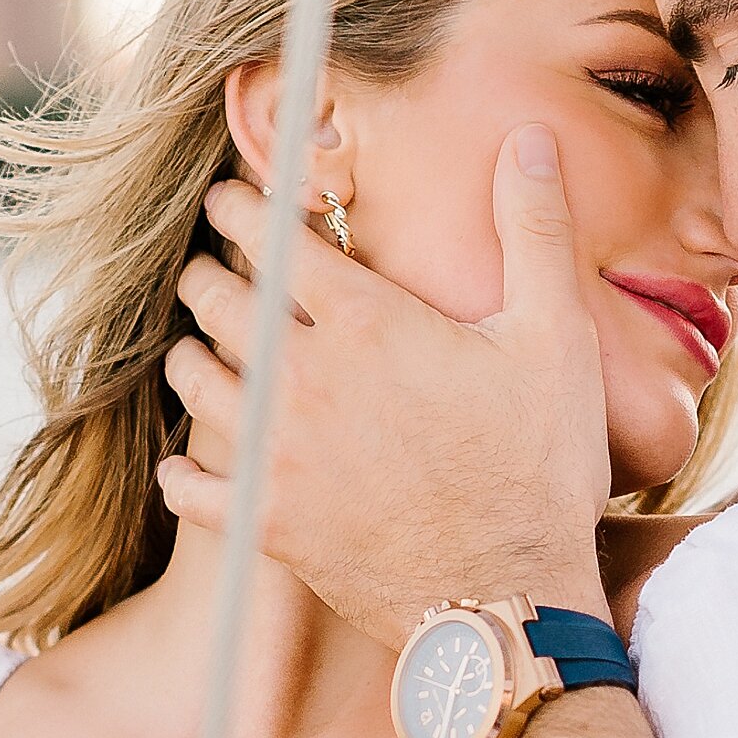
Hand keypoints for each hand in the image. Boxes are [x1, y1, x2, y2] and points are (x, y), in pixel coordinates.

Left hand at [160, 127, 613, 647]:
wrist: (508, 600)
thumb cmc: (539, 468)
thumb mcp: (555, 337)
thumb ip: (535, 230)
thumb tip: (527, 137)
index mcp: (368, 322)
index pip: (274, 240)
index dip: (240, 209)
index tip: (226, 198)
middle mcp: (305, 379)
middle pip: (218, 303)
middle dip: (206, 275)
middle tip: (206, 270)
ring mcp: (278, 454)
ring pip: (195, 383)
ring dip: (190, 358)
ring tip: (195, 351)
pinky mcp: (269, 523)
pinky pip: (191, 488)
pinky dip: (182, 472)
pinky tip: (187, 466)